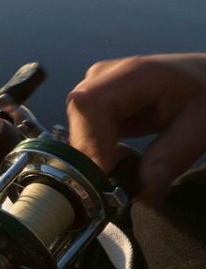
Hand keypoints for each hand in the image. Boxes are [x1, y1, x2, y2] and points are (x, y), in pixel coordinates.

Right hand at [66, 53, 205, 199]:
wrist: (204, 78)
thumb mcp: (201, 128)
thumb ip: (171, 158)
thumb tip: (141, 195)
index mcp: (134, 73)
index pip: (90, 104)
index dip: (89, 141)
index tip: (105, 178)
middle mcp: (105, 75)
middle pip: (78, 118)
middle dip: (91, 156)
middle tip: (118, 188)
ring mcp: (95, 86)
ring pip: (76, 127)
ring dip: (93, 156)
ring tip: (125, 174)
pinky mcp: (95, 101)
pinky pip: (84, 130)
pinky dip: (97, 151)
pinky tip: (121, 160)